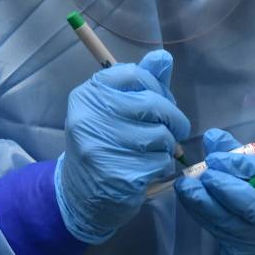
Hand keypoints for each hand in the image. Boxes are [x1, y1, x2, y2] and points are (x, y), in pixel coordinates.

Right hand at [55, 50, 190, 243]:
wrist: (80, 196)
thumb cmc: (103, 145)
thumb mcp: (114, 109)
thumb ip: (140, 84)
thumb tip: (163, 57)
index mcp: (88, 95)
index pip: (134, 74)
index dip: (156, 86)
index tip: (158, 100)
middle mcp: (91, 118)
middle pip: (153, 104)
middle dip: (173, 118)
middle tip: (174, 129)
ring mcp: (104, 148)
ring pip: (162, 135)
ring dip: (168, 145)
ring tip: (153, 151)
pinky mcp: (121, 176)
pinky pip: (162, 161)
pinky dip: (163, 165)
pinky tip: (148, 169)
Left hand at [175, 129, 254, 254]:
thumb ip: (240, 152)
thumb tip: (212, 138)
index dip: (243, 166)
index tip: (217, 158)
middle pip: (253, 208)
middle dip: (223, 189)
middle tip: (204, 174)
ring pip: (230, 224)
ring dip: (203, 203)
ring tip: (185, 186)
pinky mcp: (242, 253)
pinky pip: (218, 233)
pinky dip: (201, 214)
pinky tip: (189, 200)